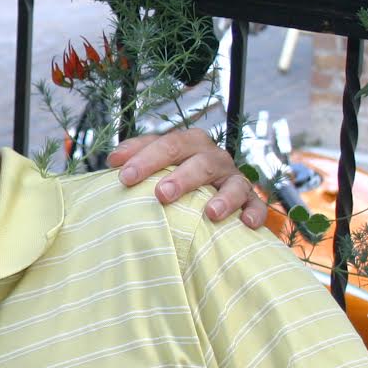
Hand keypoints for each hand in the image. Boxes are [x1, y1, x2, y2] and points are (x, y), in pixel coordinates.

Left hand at [107, 128, 267, 228]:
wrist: (207, 191)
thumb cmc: (171, 175)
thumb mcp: (153, 164)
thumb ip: (134, 158)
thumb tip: (112, 161)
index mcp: (188, 144)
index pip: (168, 143)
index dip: (146, 158)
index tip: (124, 177)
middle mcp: (212, 157)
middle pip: (199, 161)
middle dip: (181, 177)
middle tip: (162, 194)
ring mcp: (232, 177)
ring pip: (233, 182)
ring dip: (223, 197)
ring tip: (211, 213)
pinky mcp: (249, 199)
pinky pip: (256, 204)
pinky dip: (254, 212)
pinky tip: (246, 224)